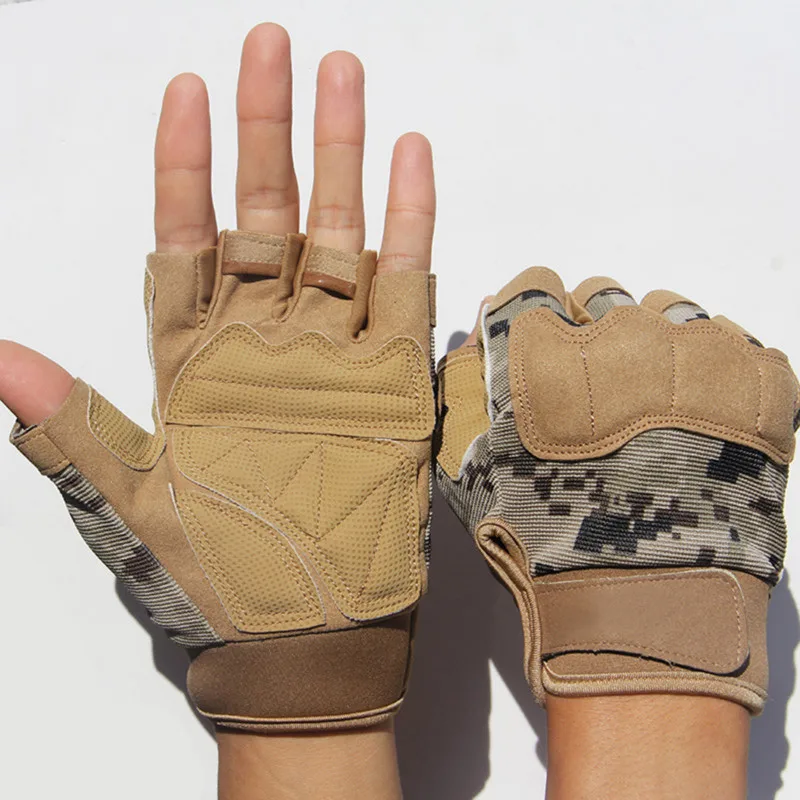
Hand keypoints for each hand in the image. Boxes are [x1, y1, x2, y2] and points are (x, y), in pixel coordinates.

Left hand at [2, 23, 435, 732]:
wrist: (305, 632)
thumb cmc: (219, 570)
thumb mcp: (134, 497)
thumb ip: (73, 423)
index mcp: (198, 361)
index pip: (186, 240)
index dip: (183, 166)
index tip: (186, 90)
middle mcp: (266, 341)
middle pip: (262, 216)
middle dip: (266, 131)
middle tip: (273, 47)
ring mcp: (333, 353)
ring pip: (334, 236)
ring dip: (337, 157)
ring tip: (342, 79)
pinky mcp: (393, 378)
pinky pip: (403, 286)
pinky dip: (407, 224)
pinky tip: (407, 160)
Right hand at [436, 269, 797, 712]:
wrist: (645, 604)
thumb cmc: (545, 540)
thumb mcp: (470, 466)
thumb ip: (462, 383)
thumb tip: (480, 319)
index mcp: (542, 349)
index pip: (533, 287)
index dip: (537, 324)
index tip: (548, 356)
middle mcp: (619, 333)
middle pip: (601, 296)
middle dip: (593, 336)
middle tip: (600, 399)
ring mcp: (696, 352)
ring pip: (668, 310)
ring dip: (654, 347)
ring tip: (655, 413)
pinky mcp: (757, 380)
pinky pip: (730, 341)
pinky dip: (711, 372)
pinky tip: (697, 423)